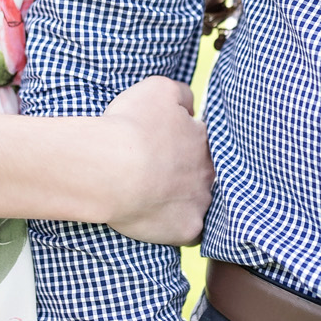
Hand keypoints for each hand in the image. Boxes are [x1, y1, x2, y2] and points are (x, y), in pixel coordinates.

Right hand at [100, 76, 212, 244]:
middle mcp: (208, 170)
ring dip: (183, 200)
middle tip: (158, 172)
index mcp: (202, 138)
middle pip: (204, 172)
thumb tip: (191, 106)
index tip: (161, 145)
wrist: (112, 169)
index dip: (181, 141)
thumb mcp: (158, 88)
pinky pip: (190, 231)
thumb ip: (182, 94)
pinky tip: (159, 220)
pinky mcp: (188, 229)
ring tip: (155, 198)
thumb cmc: (131, 125)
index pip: (202, 139)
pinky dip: (176, 227)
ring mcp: (200, 202)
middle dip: (187, 171)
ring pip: (199, 202)